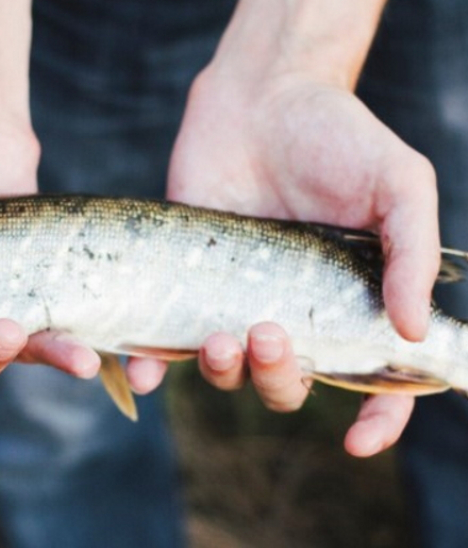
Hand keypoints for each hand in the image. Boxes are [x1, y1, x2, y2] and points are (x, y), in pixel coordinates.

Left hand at [167, 68, 437, 455]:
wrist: (260, 98)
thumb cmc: (338, 137)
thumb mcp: (398, 183)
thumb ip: (409, 253)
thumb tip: (412, 331)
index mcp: (349, 304)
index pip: (372, 380)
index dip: (375, 419)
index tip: (358, 439)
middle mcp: (292, 314)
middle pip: (288, 384)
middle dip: (279, 377)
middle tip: (267, 332)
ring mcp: (235, 302)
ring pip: (228, 372)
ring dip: (223, 371)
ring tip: (220, 335)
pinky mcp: (185, 285)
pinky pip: (165, 342)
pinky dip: (152, 366)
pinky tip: (144, 371)